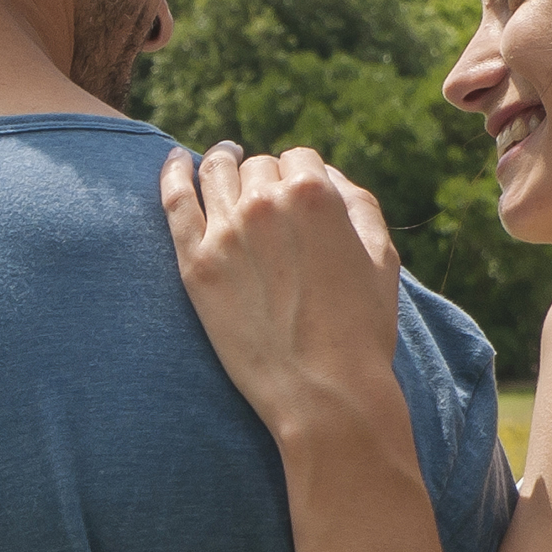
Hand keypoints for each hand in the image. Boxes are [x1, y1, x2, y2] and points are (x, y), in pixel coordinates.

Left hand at [159, 141, 407, 446]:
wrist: (324, 392)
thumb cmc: (360, 329)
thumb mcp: (380, 256)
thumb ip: (357, 204)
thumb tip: (327, 177)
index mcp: (315, 194)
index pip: (299, 159)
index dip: (301, 176)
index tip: (296, 194)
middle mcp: (265, 203)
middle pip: (257, 168)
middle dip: (265, 179)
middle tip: (268, 203)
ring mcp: (226, 233)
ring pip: (215, 174)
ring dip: (222, 165)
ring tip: (221, 162)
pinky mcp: (195, 264)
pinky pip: (174, 201)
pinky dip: (170, 173)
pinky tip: (173, 160)